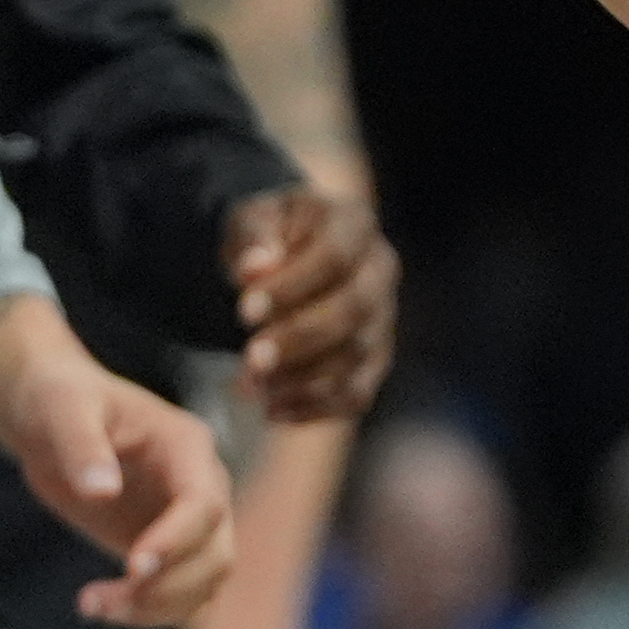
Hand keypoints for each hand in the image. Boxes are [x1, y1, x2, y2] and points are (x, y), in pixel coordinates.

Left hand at [0, 297, 235, 627]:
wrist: (48, 414)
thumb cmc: (59, 398)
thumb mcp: (62, 409)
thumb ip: (82, 445)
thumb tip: (102, 490)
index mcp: (186, 446)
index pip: (204, 503)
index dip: (177, 540)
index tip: (132, 567)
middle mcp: (200, 485)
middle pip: (216, 554)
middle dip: (167, 587)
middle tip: (104, 602)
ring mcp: (187, 521)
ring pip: (204, 583)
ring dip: (158, 608)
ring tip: (94, 607)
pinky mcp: (166, 548)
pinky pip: (178, 593)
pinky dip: (148, 612)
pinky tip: (100, 606)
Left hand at [228, 190, 399, 422]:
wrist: (292, 251)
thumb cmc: (271, 234)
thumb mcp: (253, 218)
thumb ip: (253, 236)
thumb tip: (254, 268)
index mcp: (353, 223)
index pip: (333, 257)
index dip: (292, 287)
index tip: (244, 312)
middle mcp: (380, 270)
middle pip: (352, 310)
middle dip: (299, 340)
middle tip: (251, 361)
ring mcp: (384, 317)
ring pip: (357, 356)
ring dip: (303, 379)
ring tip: (252, 389)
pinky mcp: (377, 358)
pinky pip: (358, 392)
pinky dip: (317, 408)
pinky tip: (274, 411)